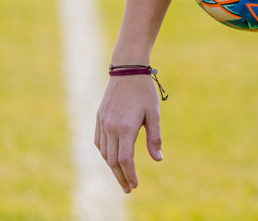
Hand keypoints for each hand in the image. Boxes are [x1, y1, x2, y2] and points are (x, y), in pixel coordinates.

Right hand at [94, 75, 163, 192]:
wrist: (127, 70)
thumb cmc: (144, 91)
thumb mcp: (154, 113)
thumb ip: (154, 138)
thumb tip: (158, 159)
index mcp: (126, 128)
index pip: (125, 160)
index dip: (129, 174)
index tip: (135, 185)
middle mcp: (111, 127)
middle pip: (113, 161)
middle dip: (121, 176)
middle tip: (128, 188)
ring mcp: (102, 123)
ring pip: (104, 153)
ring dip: (112, 167)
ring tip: (121, 176)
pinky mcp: (99, 118)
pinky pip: (98, 142)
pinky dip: (105, 153)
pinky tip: (111, 158)